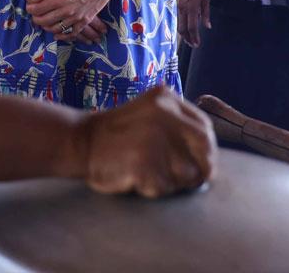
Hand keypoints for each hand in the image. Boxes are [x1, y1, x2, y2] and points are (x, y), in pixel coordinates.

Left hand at [26, 0, 120, 39]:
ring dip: (47, 28)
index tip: (29, 7)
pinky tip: (57, 35)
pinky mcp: (85, 21)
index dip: (31, 9)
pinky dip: (63, 36)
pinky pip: (72, 33)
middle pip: (46, 20)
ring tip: (43, 24)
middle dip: (37, 19)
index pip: (39, 9)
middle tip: (33, 17)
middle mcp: (67, 11)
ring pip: (57, 28)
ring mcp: (76, 17)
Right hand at [80, 86, 215, 197]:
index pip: (204, 128)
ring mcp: (154, 140)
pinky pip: (164, 187)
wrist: (79, 141)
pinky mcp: (144, 164)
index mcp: (167, 99)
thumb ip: (177, 125)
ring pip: (187, 174)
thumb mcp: (150, 113)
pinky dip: (153, 189)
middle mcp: (164, 115)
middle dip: (201, 170)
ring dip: (173, 182)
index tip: (204, 164)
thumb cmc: (117, 134)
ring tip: (149, 172)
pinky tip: (136, 177)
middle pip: (203, 150)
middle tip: (192, 181)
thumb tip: (208, 158)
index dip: (208, 150)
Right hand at [176, 0, 210, 47]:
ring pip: (178, 23)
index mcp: (191, 7)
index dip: (194, 38)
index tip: (197, 44)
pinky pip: (176, 16)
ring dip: (183, 32)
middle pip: (182, 29)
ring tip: (189, 37)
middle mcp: (182, 8)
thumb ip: (206, 13)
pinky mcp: (173, 2)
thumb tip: (207, 26)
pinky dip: (180, 23)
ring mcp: (176, 5)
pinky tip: (185, 25)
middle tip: (193, 44)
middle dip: (187, 38)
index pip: (192, 27)